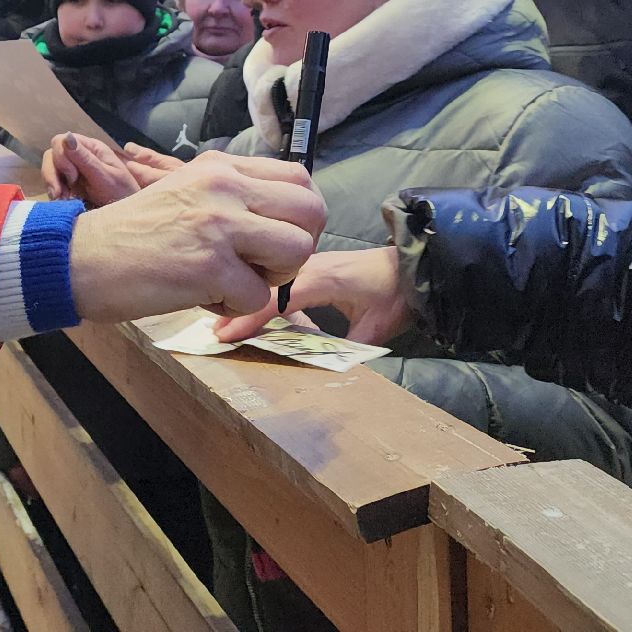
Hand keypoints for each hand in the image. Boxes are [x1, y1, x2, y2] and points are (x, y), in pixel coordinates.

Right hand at [40, 134, 182, 204]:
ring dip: (53, 185)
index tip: (72, 177)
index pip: (60, 141)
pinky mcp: (71, 185)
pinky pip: (54, 184)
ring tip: (64, 200)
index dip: (61, 158)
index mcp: (90, 148)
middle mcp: (79, 155)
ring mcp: (74, 170)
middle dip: (52, 174)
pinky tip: (65, 203)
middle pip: (51, 155)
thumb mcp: (105, 176)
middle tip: (62, 194)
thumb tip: (67, 137)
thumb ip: (85, 159)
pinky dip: (56, 194)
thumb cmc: (123, 193)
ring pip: (50, 170)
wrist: (129, 215)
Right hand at [68, 151, 324, 322]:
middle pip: (312, 212)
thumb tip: (281, 223)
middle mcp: (224, 186)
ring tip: (233, 281)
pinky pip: (257, 297)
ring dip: (272, 279)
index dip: (300, 217)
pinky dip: (233, 307)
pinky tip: (202, 297)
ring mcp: (219, 223)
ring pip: (297, 252)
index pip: (300, 179)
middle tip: (263, 267)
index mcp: (220, 167)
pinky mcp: (209, 265)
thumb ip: (231, 199)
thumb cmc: (131, 235)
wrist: (79, 258)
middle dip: (298, 249)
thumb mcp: (184, 193)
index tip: (274, 239)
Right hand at [211, 246, 411, 345]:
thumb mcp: (375, 328)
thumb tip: (320, 367)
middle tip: (213, 333)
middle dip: (238, 308)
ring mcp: (311, 264)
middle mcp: (311, 266)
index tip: (225, 337)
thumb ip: (346, 348)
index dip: (249, 319)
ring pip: (271, 282)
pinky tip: (255, 309)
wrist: (418, 265)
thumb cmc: (397, 295)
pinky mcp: (314, 267)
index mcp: (322, 279)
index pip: (276, 300)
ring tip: (227, 322)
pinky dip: (264, 294)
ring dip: (249, 300)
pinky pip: (282, 280)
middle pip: (265, 288)